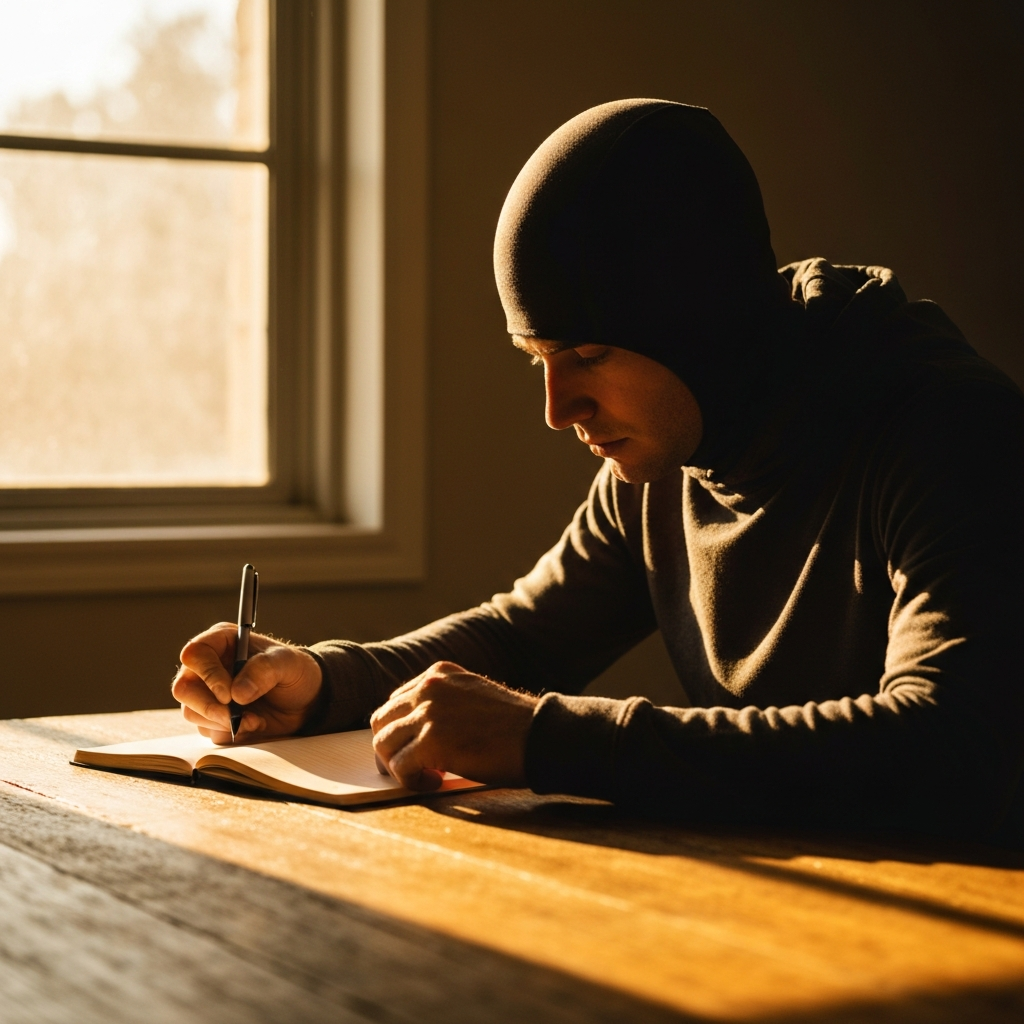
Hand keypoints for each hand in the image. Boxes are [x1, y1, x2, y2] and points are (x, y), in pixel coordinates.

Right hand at [171, 622, 322, 744]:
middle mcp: (209, 667)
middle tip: (234, 717)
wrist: (305, 700)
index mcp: (222, 642)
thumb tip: (237, 694)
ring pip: (192, 712)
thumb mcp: (288, 663)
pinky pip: (208, 730)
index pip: (195, 653)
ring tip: (254, 719)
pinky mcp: (214, 717)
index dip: (207, 675)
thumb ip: (265, 670)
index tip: (228, 695)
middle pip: (184, 687)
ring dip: (222, 722)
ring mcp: (208, 693)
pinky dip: (231, 732)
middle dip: (208, 707)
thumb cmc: (294, 672)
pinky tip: (254, 724)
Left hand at [370, 661, 537, 790]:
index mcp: (438, 674)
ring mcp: (428, 712)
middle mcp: (428, 687)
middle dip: (389, 748)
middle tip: (407, 768)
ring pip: (384, 744)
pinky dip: (411, 781)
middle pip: (382, 720)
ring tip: (425, 777)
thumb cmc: (513, 725)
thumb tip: (416, 733)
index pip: (397, 701)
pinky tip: (435, 784)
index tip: (415, 749)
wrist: (540, 735)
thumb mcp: (472, 697)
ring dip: (399, 766)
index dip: (402, 730)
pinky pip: (400, 766)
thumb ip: (444, 705)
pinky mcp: (431, 740)